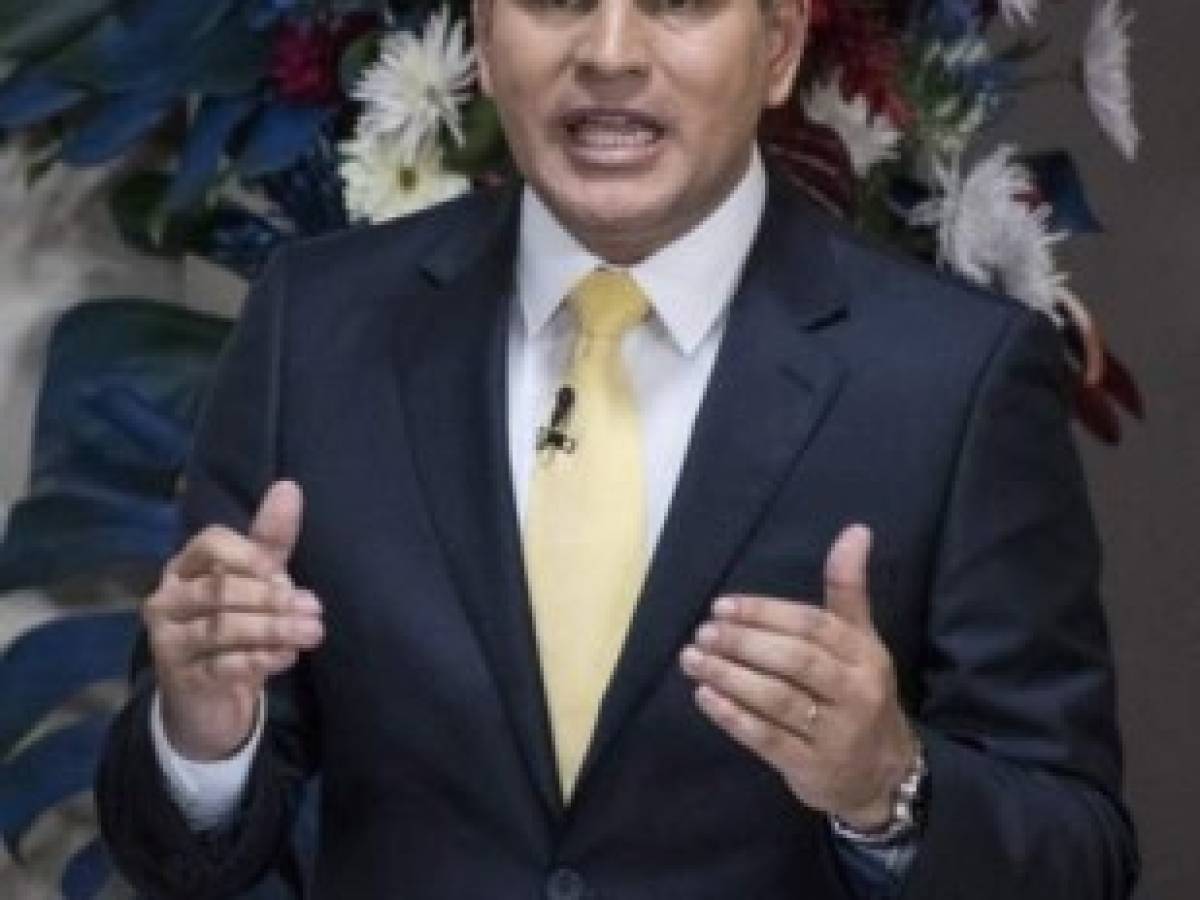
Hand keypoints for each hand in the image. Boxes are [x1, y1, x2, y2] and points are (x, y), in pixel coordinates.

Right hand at [143, 480, 323, 760]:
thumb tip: (289, 487)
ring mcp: (169, 642)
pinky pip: (223, 666)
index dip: (249, 555)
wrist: (208, 699)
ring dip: (274, 629)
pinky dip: (260, 660)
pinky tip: (288, 657)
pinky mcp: (182, 680)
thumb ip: (269, 540)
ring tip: (312, 632)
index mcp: (185, 568)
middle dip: (272, 598)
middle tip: (314, 607)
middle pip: (220, 589)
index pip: (211, 543)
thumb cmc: (234, 628)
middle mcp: (167, 601)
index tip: (282, 571)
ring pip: (222, 628)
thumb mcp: (255, 582)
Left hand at [679, 525, 916, 829]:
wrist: (883, 773)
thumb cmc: (859, 692)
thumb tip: (856, 530)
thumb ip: (848, 589)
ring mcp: (834, 734)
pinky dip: (733, 717)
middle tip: (703, 632)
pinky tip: (705, 698)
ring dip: (729, 677)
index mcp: (864, 655)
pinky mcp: (811, 767)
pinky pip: (767, 739)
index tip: (722, 606)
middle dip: (744, 643)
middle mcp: (855, 693)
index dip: (766, 613)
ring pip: (777, 699)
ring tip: (693, 659)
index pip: (813, 626)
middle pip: (795, 660)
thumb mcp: (861, 641)